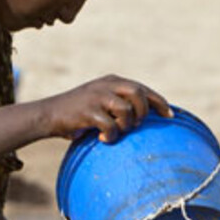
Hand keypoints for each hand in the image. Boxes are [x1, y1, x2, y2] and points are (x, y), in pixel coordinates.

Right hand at [42, 75, 172, 143]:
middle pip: (138, 94)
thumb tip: (146, 119)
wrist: (49, 114)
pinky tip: (104, 138)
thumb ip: (120, 104)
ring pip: (126, 109)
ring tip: (117, 131)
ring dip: (126, 124)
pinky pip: (110, 125)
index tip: (170, 116)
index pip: (143, 88)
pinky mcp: (88, 111)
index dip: (159, 102)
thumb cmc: (79, 114)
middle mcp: (106, 85)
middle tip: (135, 126)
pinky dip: (111, 135)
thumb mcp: (101, 102)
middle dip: (143, 113)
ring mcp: (97, 97)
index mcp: (112, 81)